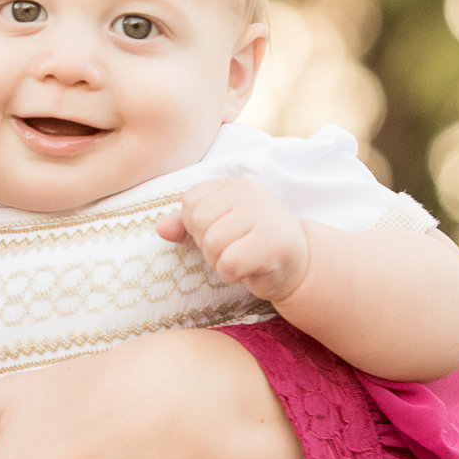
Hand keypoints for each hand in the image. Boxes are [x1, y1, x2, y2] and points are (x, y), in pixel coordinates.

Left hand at [157, 177, 310, 302]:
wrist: (298, 265)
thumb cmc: (250, 245)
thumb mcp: (216, 229)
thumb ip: (186, 226)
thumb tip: (161, 228)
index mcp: (233, 184)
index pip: (190, 202)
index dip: (198, 227)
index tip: (225, 232)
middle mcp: (249, 192)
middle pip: (198, 221)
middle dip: (209, 245)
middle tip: (234, 248)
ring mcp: (263, 214)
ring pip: (211, 243)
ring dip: (220, 261)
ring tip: (242, 257)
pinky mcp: (272, 242)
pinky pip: (228, 263)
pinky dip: (233, 274)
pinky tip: (250, 268)